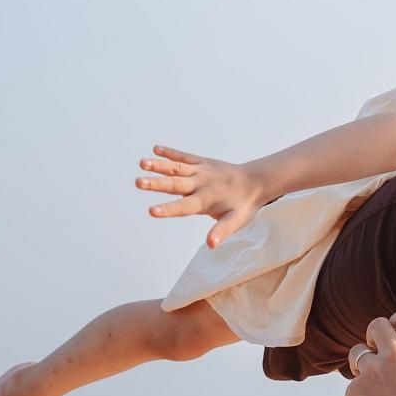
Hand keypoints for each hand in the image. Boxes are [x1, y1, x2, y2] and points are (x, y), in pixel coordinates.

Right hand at [138, 145, 271, 247]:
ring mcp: (200, 171)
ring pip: (177, 167)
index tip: (152, 211)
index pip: (184, 206)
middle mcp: (201, 183)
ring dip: (159, 165)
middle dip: (156, 184)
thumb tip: (211, 244)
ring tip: (142, 163)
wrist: (256, 181)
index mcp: (206, 200)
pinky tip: (155, 150)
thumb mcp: (236, 221)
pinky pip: (184, 157)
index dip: (168, 209)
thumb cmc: (244, 205)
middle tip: (139, 182)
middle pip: (175, 184)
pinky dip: (170, 153)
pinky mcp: (202, 162)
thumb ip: (221, 231)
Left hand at [344, 312, 395, 395]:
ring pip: (358, 353)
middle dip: (376, 335)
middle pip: (376, 325)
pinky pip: (352, 383)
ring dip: (364, 362)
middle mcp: (394, 354)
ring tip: (374, 379)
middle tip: (381, 350)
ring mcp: (371, 372)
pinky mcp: (355, 391)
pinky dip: (359, 391)